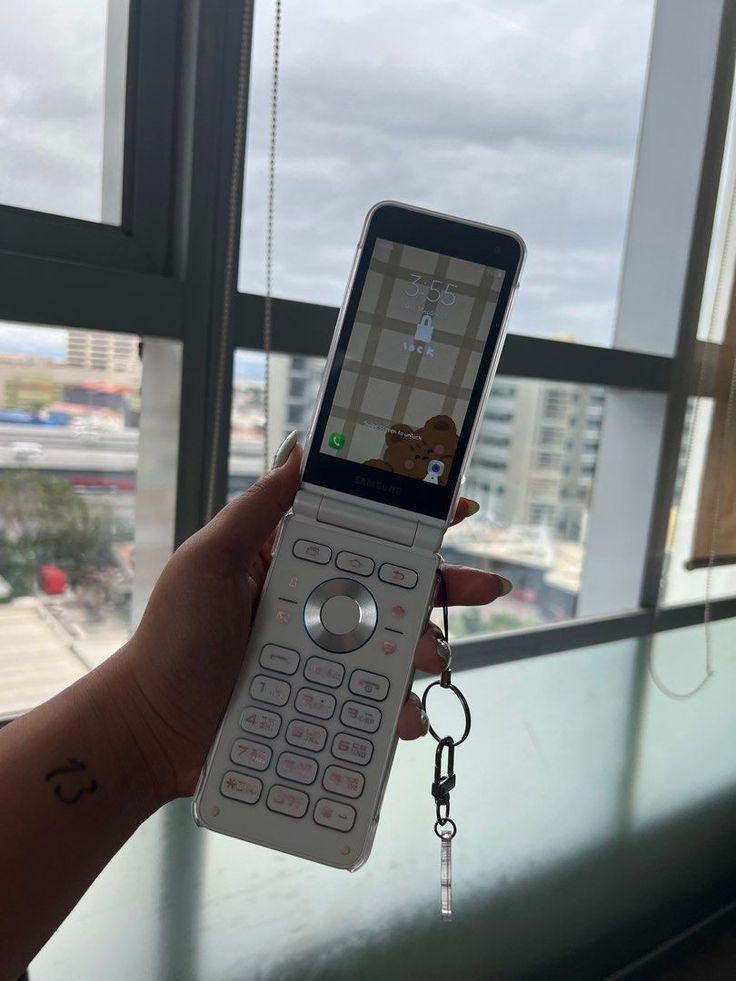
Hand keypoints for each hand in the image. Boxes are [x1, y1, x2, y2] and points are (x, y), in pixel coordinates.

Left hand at [114, 442, 509, 803]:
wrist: (152, 726)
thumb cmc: (174, 635)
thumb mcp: (208, 560)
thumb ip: (256, 511)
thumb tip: (302, 453)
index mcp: (294, 560)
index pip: (362, 530)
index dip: (411, 518)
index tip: (456, 507)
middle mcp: (317, 603)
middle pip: (395, 587)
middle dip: (444, 585)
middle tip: (487, 587)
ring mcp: (325, 654)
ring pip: (395, 644)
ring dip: (427, 647)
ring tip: (433, 658)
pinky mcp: (326, 700)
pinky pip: (376, 700)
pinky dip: (400, 708)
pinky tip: (406, 716)